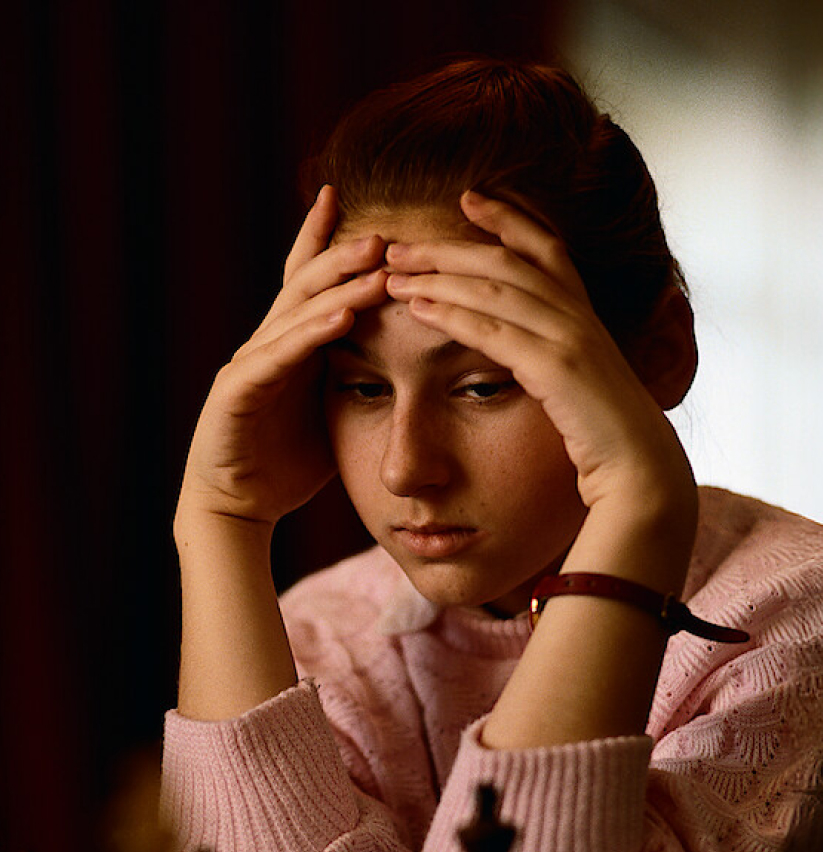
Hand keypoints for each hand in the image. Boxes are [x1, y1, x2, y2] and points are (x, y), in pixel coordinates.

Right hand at [176, 186, 388, 530]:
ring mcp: (250, 364)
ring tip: (374, 265)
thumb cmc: (290, 460)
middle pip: (305, 285)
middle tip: (385, 232)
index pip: (308, 281)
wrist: (241, 505)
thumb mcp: (334, 410)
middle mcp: (267, 343)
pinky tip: (341, 319)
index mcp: (291, 344)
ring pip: (296, 314)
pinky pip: (278, 358)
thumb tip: (409, 357)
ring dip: (338, 288)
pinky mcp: (238, 392)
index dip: (325, 239)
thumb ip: (358, 377)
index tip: (347, 200)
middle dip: (342, 255)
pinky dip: (310, 336)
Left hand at [383, 192, 695, 534]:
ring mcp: (570, 339)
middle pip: (505, 262)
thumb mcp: (583, 381)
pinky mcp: (557, 369)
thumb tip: (531, 353)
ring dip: (438, 277)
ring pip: (494, 291)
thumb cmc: (607, 433)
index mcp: (585, 315)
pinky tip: (418, 308)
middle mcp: (578, 317)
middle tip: (398, 244)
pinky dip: (452, 314)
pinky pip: (494, 332)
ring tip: (393, 273)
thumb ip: (558, 357)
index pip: (545, 248)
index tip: (468, 197)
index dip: (508, 217)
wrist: (641, 468)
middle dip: (448, 248)